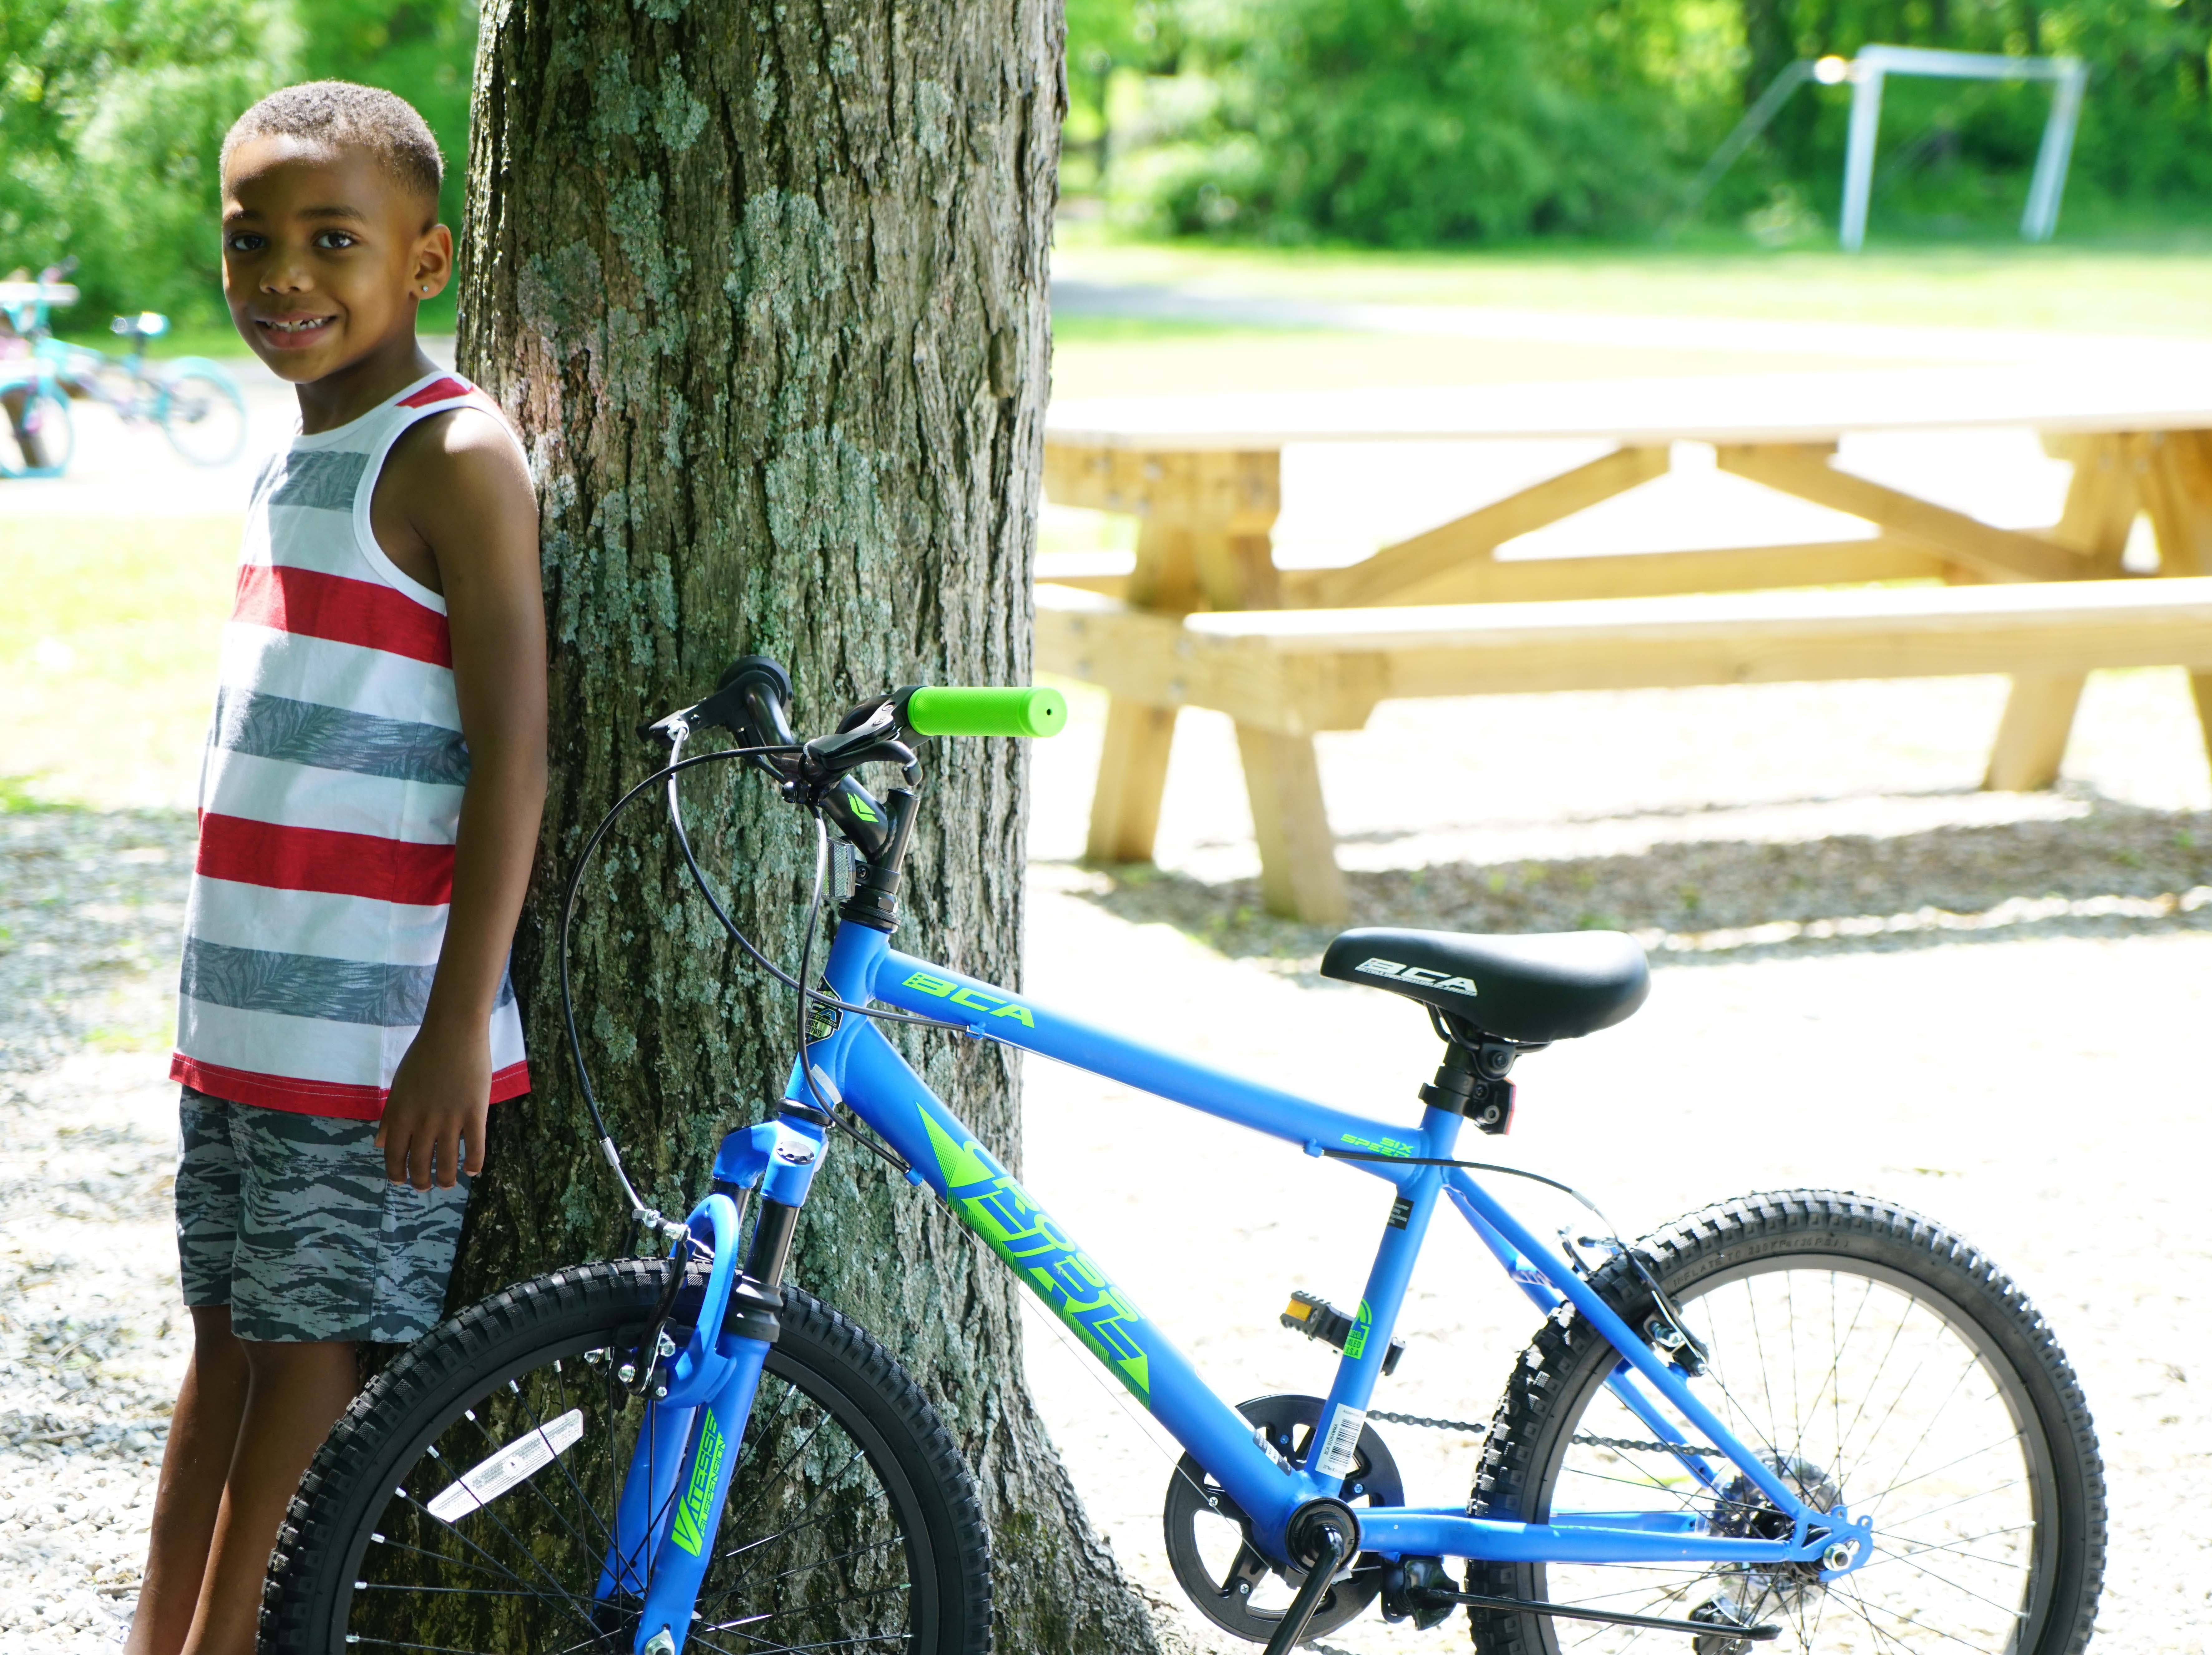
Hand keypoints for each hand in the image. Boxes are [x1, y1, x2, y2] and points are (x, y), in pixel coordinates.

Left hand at [376, 1019, 491, 1188]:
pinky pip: (475, 1147)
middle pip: (420, 1163)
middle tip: (425, 1186)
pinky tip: (472, 1170)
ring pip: (447, 1162)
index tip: (401, 1182)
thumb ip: (390, 1117)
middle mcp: (423, 1122)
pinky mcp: (474, 1113)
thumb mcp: (399, 1086)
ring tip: (448, 1184)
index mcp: (401, 1115)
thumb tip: (380, 1144)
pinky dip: (473, 1163)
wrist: (453, 1033)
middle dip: (421, 1181)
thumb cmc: (424, 1056)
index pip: (393, 1155)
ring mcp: (450, 1119)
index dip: (396, 1173)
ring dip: (446, 1178)